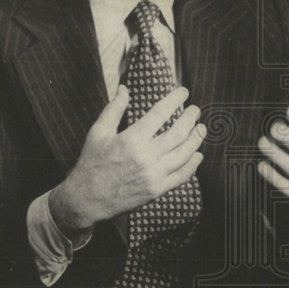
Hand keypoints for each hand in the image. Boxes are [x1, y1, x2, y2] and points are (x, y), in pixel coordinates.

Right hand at [49, 86, 205, 233]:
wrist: (87, 199)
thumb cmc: (92, 162)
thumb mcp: (98, 132)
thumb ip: (113, 109)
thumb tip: (124, 88)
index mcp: (131, 139)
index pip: (160, 113)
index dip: (174, 100)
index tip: (183, 92)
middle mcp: (146, 157)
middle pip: (178, 133)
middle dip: (190, 118)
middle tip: (196, 110)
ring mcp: (154, 175)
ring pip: (184, 154)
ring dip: (196, 139)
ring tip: (201, 129)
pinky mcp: (157, 190)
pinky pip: (182, 176)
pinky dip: (193, 165)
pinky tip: (197, 154)